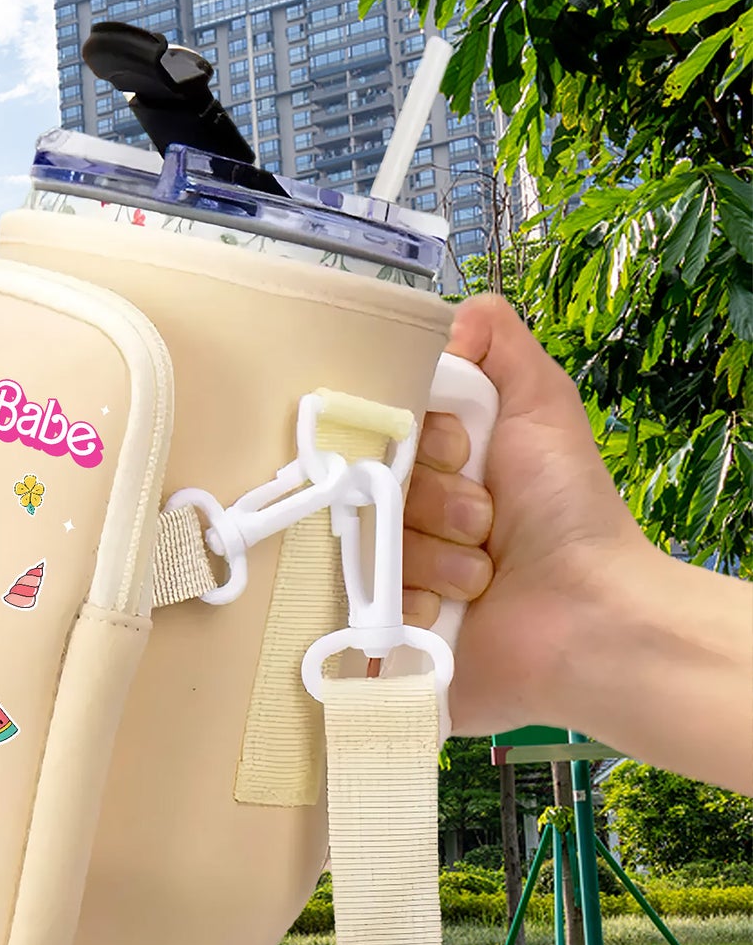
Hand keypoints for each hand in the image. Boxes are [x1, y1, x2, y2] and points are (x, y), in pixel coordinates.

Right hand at [402, 295, 647, 735]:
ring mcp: (394, 573)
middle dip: (432, 502)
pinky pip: (358, 604)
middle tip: (484, 523)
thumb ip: (500, 347)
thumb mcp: (543, 407)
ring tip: (478, 576)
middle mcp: (412, 514)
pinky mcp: (384, 628)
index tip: (465, 453)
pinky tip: (445, 614)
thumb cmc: (568, 513)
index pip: (382, 430)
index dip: (422, 440)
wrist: (586, 618)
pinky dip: (407, 606)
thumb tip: (450, 316)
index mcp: (440, 463)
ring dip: (430, 558)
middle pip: (370, 488)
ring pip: (366, 546)